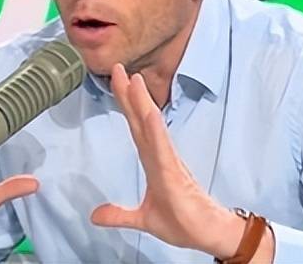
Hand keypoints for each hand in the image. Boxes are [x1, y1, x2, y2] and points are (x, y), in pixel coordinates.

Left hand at [90, 63, 270, 260]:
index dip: (125, 103)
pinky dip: (156, 130)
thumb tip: (95, 215)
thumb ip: (120, 214)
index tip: (115, 81)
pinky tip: (149, 114)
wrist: (208, 236)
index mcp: (152, 160)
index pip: (135, 125)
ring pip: (151, 126)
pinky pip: (163, 148)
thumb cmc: (183, 223)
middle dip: (128, 93)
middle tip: (117, 67)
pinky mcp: (174, 173)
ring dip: (141, 102)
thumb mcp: (143, 219)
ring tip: (132, 79)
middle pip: (140, 118)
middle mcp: (159, 154)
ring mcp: (167, 161)